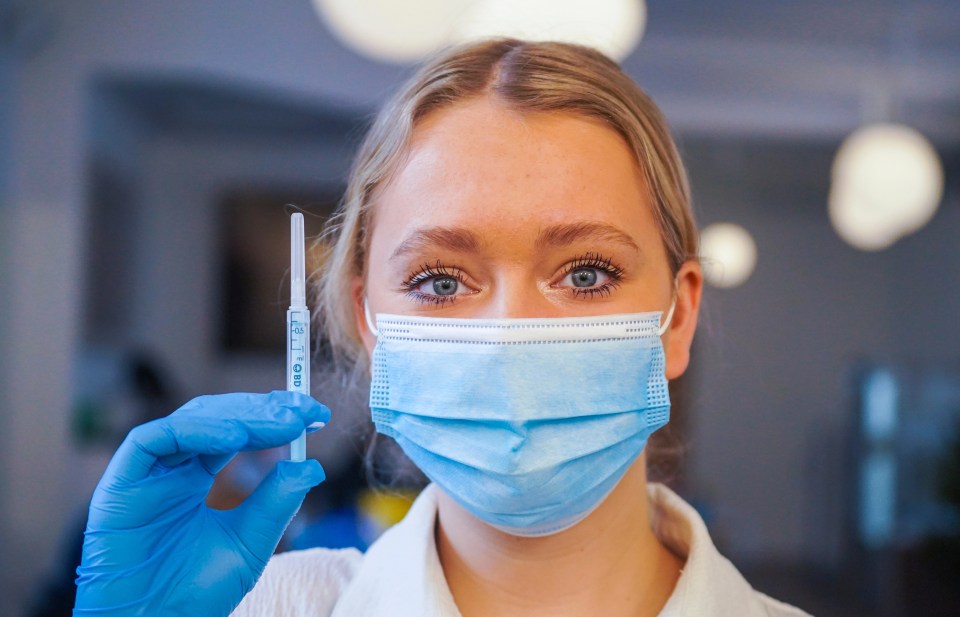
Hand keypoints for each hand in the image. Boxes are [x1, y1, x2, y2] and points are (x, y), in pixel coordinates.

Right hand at [74, 391, 329, 615]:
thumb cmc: (194, 593)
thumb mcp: (249, 543)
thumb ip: (276, 502)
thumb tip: (314, 466)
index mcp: (196, 477)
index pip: (236, 431)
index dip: (273, 417)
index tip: (313, 412)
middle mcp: (171, 468)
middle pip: (217, 418)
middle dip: (262, 409)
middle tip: (301, 409)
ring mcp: (145, 473)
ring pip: (190, 420)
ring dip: (237, 414)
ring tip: (279, 421)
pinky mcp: (120, 483)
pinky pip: (153, 440)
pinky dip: (195, 430)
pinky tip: (233, 435)